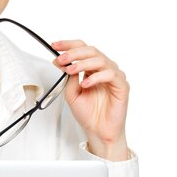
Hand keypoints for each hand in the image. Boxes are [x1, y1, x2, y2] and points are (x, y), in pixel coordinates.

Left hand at [52, 39, 129, 160]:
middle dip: (74, 53)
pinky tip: (85, 83)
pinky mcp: (121, 86)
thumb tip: (60, 61)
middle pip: (91, 51)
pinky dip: (96, 77)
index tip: (55, 46)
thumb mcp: (71, 94)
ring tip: (70, 70)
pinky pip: (110, 75)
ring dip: (83, 63)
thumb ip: (68, 78)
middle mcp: (103, 69)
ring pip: (100, 60)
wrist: (98, 131)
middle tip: (62, 59)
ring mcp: (114, 76)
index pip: (82, 49)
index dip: (68, 45)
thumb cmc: (88, 114)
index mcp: (92, 69)